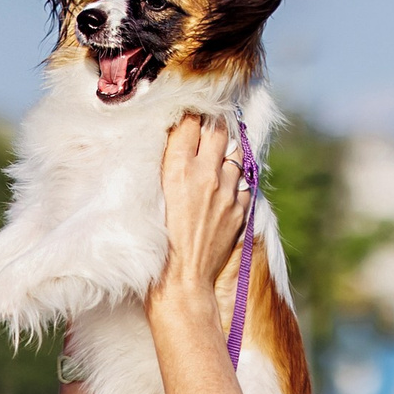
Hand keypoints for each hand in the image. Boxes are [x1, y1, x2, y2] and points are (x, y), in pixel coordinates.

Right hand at [154, 114, 248, 309]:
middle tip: (206, 125)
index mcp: (178, 168)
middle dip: (212, 125)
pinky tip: (224, 184)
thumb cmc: (154, 240)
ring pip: (234, 154)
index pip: (191, 123)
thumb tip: (177, 141)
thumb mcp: (151, 195)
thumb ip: (166, 166)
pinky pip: (242, 182)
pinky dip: (234, 179)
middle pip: (217, 131)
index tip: (189, 114)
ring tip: (216, 154)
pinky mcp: (239, 209)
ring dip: (225, 152)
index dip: (190, 115)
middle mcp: (206, 174)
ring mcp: (226, 191)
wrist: (179, 279)